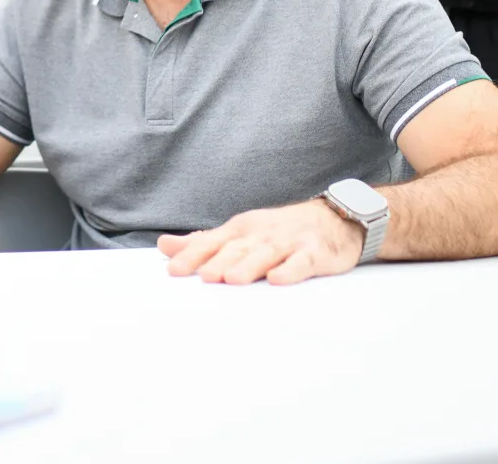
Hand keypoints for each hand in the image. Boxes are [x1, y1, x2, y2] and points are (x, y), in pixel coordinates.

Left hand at [157, 200, 365, 284]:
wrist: (333, 219)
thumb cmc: (277, 231)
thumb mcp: (239, 233)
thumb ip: (203, 242)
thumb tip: (164, 245)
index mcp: (240, 229)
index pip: (211, 242)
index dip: (192, 256)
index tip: (173, 271)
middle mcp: (261, 233)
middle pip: (237, 249)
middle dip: (219, 261)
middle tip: (203, 276)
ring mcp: (288, 242)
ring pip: (266, 254)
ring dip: (249, 266)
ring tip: (231, 279)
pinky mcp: (314, 253)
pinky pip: (301, 262)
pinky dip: (290, 270)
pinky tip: (277, 279)